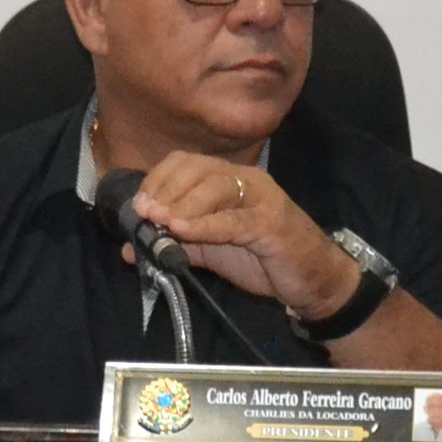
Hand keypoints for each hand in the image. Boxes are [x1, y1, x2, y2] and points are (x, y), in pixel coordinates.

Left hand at [126, 155, 358, 321]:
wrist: (311, 279)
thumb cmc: (262, 260)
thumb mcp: (212, 250)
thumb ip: (175, 245)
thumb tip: (130, 250)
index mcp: (230, 179)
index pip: (187, 162)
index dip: (159, 179)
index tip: (139, 204)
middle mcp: (245, 180)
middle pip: (198, 168)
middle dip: (166, 189)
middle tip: (146, 212)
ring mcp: (261, 198)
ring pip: (215, 187)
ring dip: (182, 204)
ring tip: (160, 221)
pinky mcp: (271, 222)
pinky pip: (233, 220)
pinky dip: (205, 224)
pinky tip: (183, 231)